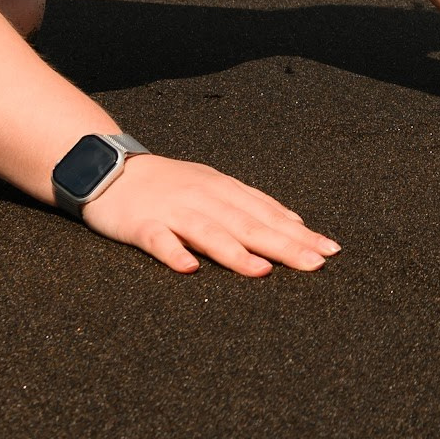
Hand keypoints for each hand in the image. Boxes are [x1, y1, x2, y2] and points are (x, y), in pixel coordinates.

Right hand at [78, 154, 340, 275]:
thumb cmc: (169, 184)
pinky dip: (174, 253)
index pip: (268, 213)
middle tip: (314, 263)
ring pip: (209, 232)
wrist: (110, 168)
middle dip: (283, 244)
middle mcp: (204, 198)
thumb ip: (249, 205)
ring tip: (262, 270)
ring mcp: (173, 211)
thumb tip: (294, 222)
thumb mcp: (214, 187)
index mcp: (224, 190)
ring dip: (236, 252)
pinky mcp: (141, 224)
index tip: (329, 250)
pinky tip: (189, 268)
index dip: (299, 232)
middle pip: (248, 224)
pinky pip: (159, 240)